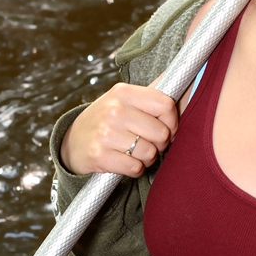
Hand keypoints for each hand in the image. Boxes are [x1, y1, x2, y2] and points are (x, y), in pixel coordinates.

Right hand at [59, 82, 179, 177]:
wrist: (72, 142)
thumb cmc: (106, 120)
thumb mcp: (123, 101)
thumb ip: (150, 98)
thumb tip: (183, 86)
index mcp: (124, 92)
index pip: (165, 105)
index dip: (172, 121)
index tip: (167, 128)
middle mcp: (114, 110)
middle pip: (161, 133)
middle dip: (160, 143)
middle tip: (149, 143)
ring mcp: (106, 133)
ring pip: (150, 153)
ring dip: (147, 158)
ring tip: (135, 152)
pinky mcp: (100, 156)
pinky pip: (135, 168)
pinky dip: (135, 169)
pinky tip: (126, 161)